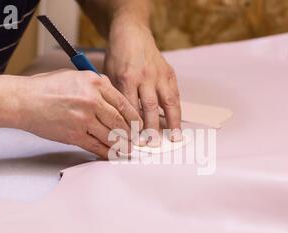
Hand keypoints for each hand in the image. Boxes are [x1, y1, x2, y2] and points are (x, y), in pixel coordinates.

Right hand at [19, 69, 142, 158]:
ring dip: (122, 145)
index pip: (123, 103)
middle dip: (130, 134)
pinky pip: (96, 146)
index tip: (138, 125)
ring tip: (128, 150)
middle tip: (136, 140)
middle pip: (120, 121)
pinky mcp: (74, 135)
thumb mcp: (76, 76)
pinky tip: (113, 155)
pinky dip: (107, 153)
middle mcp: (92, 100)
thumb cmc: (47, 87)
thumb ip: (97, 85)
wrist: (23, 101)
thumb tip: (114, 95)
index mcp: (95, 83)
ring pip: (111, 136)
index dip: (134, 117)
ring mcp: (83, 119)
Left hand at [104, 22, 181, 146]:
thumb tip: (121, 121)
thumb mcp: (109, 74)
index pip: (130, 108)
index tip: (133, 141)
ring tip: (174, 138)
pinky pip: (175, 95)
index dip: (132, 126)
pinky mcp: (169, 73)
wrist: (132, 33)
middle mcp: (145, 77)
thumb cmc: (118, 57)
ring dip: (172, 122)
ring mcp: (160, 75)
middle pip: (150, 108)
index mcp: (126, 78)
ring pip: (168, 102)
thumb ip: (117, 96)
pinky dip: (177, 110)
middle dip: (152, 128)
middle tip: (153, 144)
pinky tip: (177, 123)